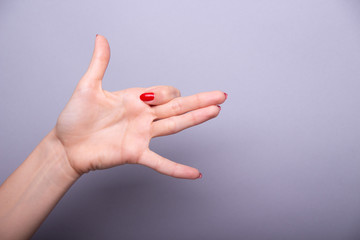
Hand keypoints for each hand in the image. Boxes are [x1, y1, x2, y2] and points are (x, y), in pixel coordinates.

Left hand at [55, 35, 225, 178]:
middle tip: (221, 95)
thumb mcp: (88, 87)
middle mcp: (143, 117)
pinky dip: (177, 169)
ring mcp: (141, 135)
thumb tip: (101, 38)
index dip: (164, 93)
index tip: (149, 99)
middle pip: (178, 106)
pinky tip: (194, 174)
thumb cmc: (75, 118)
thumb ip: (100, 63)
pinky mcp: (135, 153)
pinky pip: (160, 162)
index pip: (164, 92)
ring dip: (196, 119)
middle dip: (200, 100)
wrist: (66, 145)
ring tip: (216, 112)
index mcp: (135, 99)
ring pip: (175, 126)